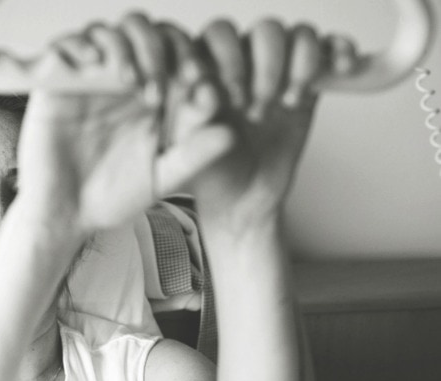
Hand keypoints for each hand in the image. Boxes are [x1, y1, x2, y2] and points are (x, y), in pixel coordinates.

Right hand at [17, 14, 231, 232]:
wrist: (66, 215)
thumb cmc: (113, 198)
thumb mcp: (161, 178)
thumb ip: (195, 156)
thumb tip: (231, 133)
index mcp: (156, 96)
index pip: (180, 55)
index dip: (194, 61)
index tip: (201, 88)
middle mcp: (125, 82)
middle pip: (148, 32)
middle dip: (161, 50)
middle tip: (162, 86)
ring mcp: (91, 80)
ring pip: (112, 32)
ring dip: (126, 46)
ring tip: (130, 80)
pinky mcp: (56, 84)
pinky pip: (65, 46)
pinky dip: (79, 46)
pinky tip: (93, 64)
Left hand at [183, 19, 358, 231]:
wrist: (241, 198)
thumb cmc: (210, 170)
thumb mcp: (189, 150)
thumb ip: (193, 119)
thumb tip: (204, 91)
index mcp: (209, 69)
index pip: (220, 34)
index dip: (229, 56)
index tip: (232, 95)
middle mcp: (243, 62)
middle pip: (265, 31)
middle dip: (267, 67)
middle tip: (258, 109)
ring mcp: (278, 71)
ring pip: (299, 35)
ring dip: (302, 63)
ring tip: (290, 101)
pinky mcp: (309, 85)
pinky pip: (330, 51)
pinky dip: (340, 51)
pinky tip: (341, 68)